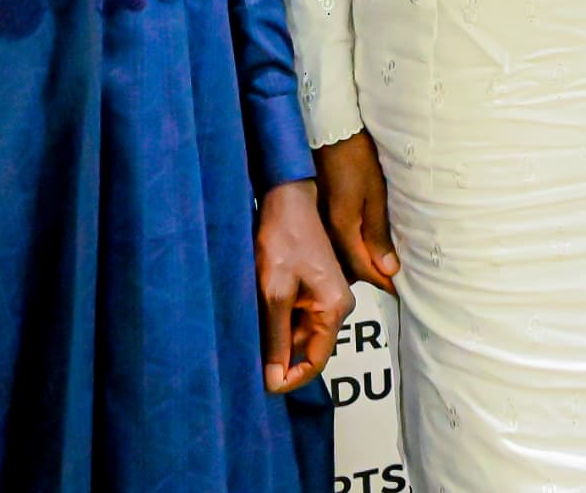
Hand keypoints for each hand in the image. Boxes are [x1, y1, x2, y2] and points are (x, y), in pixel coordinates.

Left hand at [256, 179, 352, 391]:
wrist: (287, 200)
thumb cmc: (283, 241)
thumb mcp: (274, 294)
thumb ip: (276, 339)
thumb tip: (274, 380)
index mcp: (335, 309)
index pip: (317, 362)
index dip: (290, 378)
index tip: (262, 385)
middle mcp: (338, 306)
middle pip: (308, 347)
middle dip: (278, 352)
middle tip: (247, 347)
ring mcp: (328, 296)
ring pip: (299, 331)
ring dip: (275, 332)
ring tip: (251, 318)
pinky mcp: (317, 287)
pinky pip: (297, 315)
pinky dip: (277, 317)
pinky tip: (259, 305)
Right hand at [313, 131, 400, 294]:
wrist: (329, 132)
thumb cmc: (356, 158)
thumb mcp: (375, 194)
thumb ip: (379, 233)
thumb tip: (389, 269)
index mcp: (342, 230)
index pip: (363, 269)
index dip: (384, 282)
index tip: (401, 291)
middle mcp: (325, 234)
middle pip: (348, 270)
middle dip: (371, 277)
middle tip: (394, 281)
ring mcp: (318, 226)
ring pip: (338, 259)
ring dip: (358, 266)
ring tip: (380, 268)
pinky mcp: (316, 218)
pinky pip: (332, 245)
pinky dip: (347, 252)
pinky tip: (360, 247)